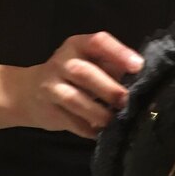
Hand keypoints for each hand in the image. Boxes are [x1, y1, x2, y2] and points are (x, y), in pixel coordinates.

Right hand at [21, 32, 143, 138]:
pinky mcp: (48, 109)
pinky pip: (70, 121)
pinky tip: (100, 133)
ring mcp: (51, 85)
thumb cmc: (73, 77)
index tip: (138, 66)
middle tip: (127, 101)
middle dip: (108, 88)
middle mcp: (63, 62)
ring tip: (114, 121)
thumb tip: (145, 82)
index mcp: (78, 45)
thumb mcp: (91, 64)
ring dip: (98, 112)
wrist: (29, 92)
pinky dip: (87, 129)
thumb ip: (114, 68)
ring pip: (74, 99)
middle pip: (84, 72)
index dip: (119, 53)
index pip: (98, 42)